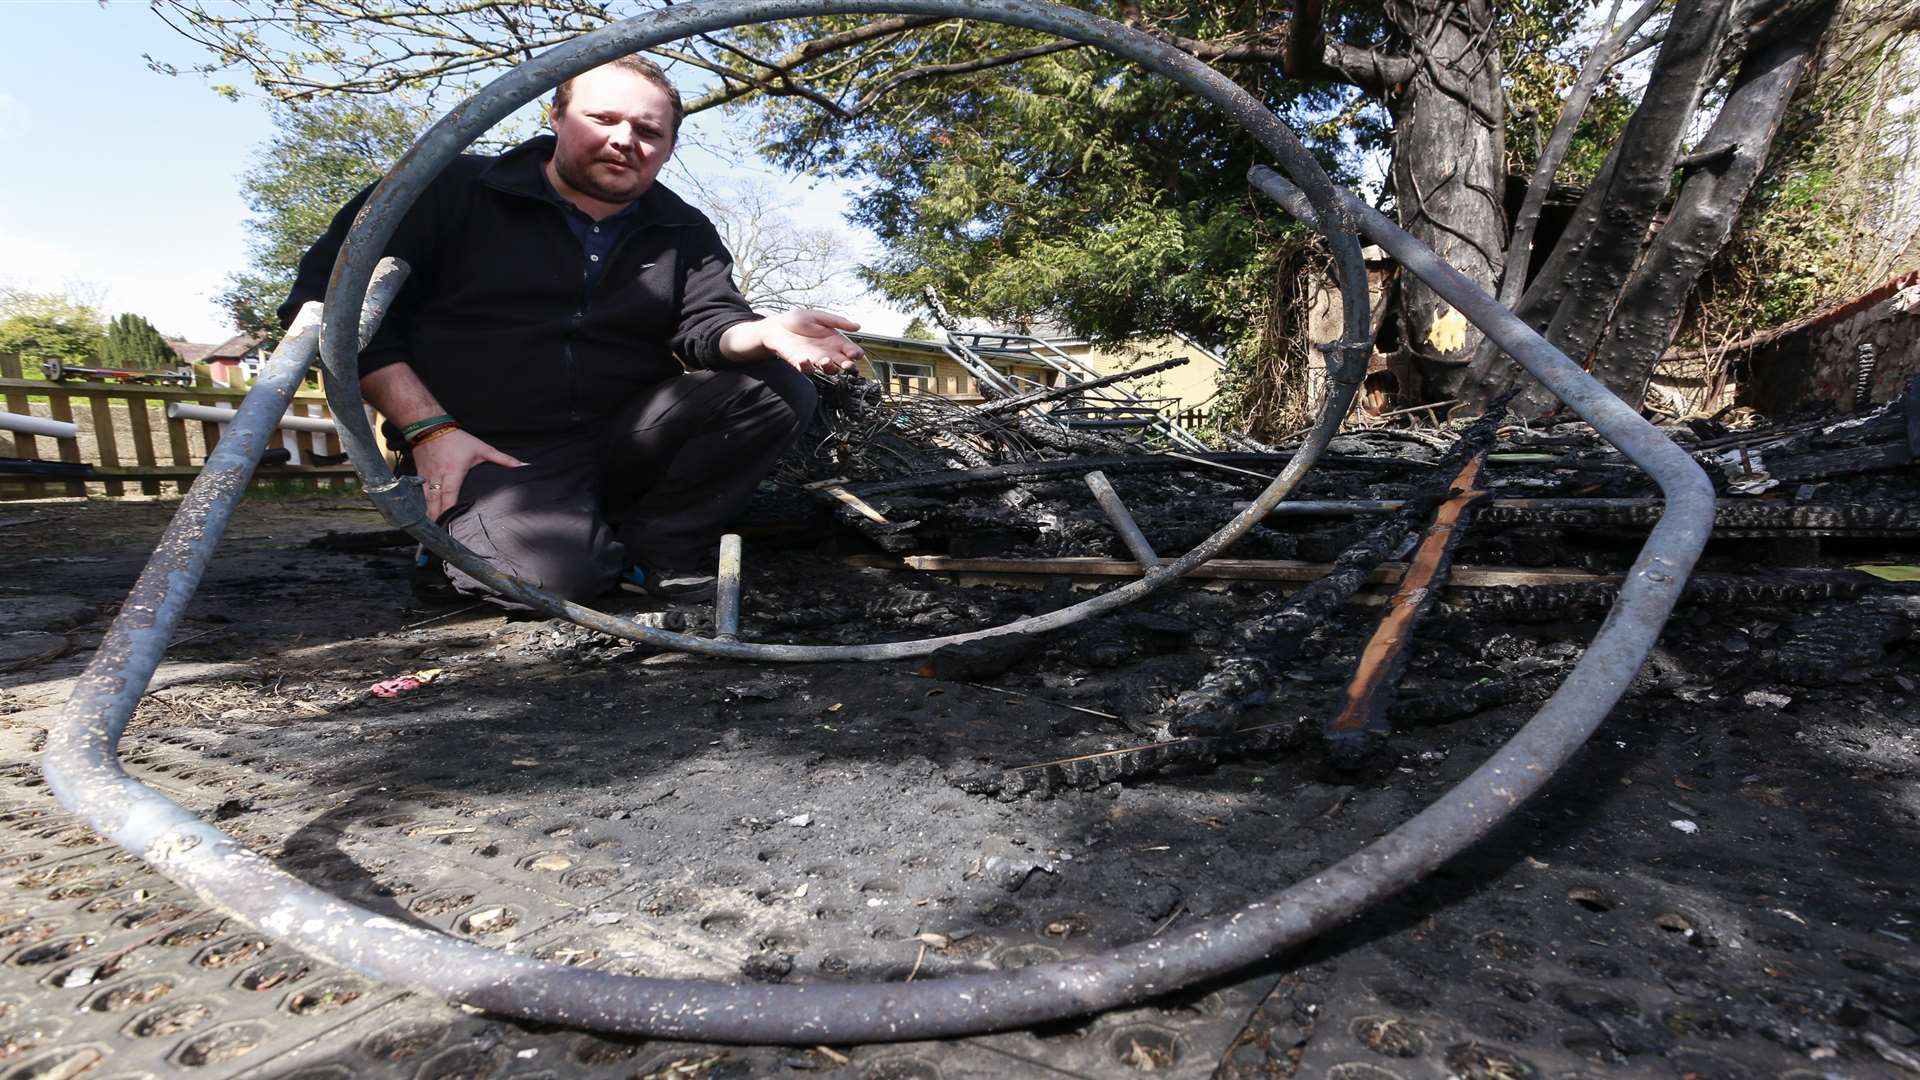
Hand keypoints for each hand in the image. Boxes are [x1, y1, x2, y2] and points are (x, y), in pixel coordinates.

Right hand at [413, 428, 525, 520]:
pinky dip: (418, 504)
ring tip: (428, 529)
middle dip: (435, 518)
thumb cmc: (456, 439)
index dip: (448, 509)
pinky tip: (419, 515)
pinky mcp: (419, 475)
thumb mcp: (482, 448)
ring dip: (426, 513)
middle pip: (434, 502)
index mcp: (453, 473)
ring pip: (424, 499)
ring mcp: (426, 477)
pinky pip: (418, 493)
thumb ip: (503, 459)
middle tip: (437, 533)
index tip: (448, 523)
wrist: (429, 426)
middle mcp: (438, 477)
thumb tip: (522, 465)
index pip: (449, 495)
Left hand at [726, 309, 864, 373]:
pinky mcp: (801, 363)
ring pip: (828, 370)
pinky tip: (805, 359)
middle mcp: (828, 352)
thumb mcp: (819, 316)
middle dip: (848, 366)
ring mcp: (815, 359)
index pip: (850, 350)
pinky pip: (807, 370)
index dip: (855, 353)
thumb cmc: (797, 320)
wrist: (776, 326)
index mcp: (835, 340)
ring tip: (825, 360)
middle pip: (843, 363)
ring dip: (830, 368)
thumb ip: (837, 321)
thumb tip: (858, 326)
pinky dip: (807, 367)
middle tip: (847, 365)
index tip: (855, 353)